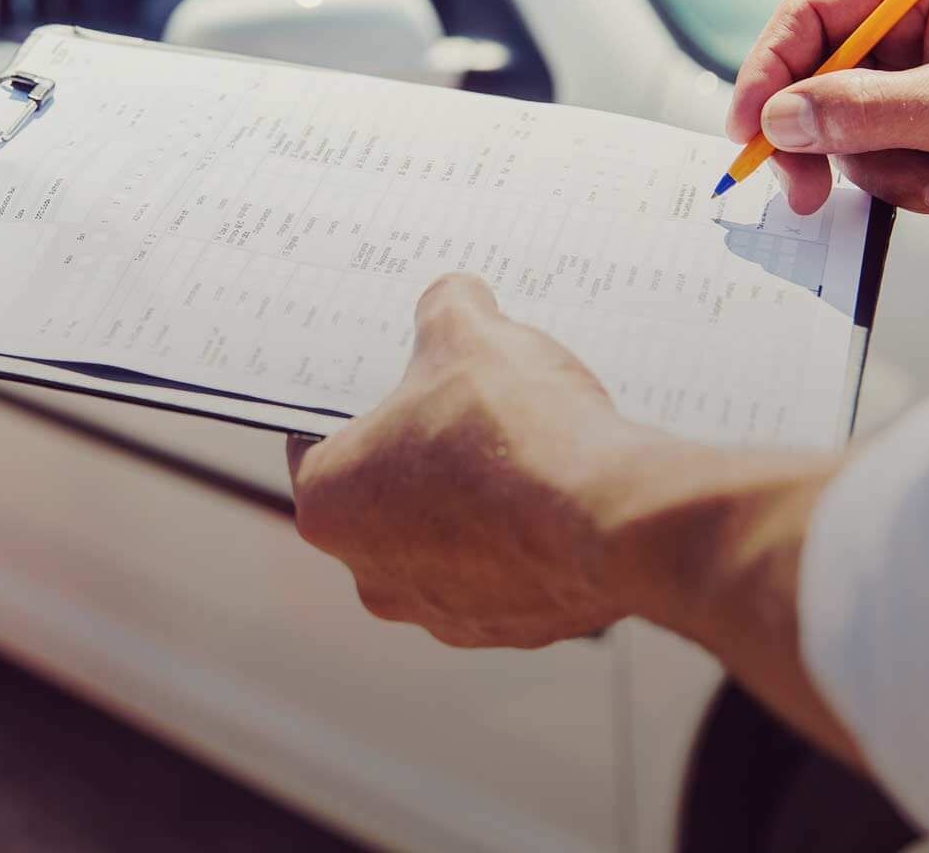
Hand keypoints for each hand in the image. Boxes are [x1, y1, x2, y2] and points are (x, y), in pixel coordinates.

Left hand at [286, 275, 859, 759]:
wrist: (611, 517)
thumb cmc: (513, 428)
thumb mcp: (467, 332)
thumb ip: (445, 307)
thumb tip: (454, 298)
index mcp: (329, 504)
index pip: (317, 442)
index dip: (356, 402)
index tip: (390, 379)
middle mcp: (370, 574)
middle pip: (384, 495)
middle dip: (420, 452)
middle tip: (463, 405)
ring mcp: (441, 612)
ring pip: (446, 539)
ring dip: (474, 500)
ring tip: (521, 447)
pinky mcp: (510, 629)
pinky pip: (506, 571)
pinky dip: (524, 537)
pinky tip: (556, 492)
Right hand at [727, 0, 928, 225]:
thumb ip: (868, 109)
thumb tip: (781, 119)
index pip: (814, 15)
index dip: (770, 67)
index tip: (751, 126)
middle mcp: (914, 33)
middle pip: (816, 78)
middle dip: (817, 137)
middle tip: (803, 190)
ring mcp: (918, 87)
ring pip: (843, 132)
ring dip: (884, 171)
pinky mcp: (928, 135)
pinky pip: (877, 164)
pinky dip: (910, 187)